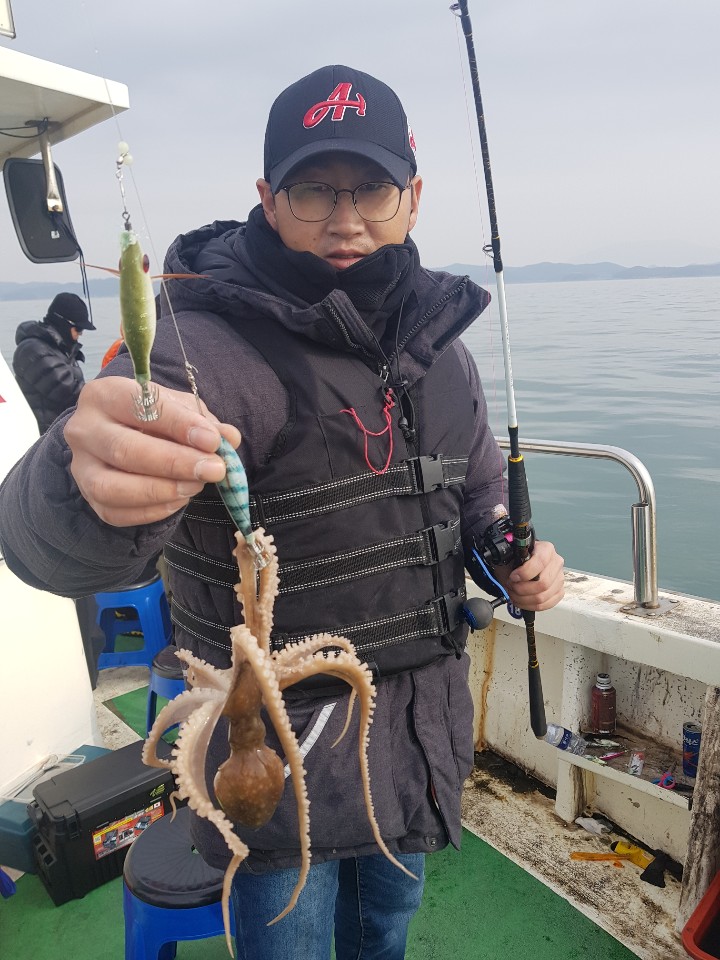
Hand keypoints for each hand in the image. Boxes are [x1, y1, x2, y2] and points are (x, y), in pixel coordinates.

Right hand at [64, 377, 240, 526]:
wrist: (124, 437)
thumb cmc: (154, 419)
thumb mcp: (179, 409)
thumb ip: (203, 421)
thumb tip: (230, 438)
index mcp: (104, 395)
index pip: (139, 407)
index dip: (178, 425)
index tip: (212, 440)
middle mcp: (84, 429)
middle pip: (125, 450)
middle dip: (175, 463)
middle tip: (214, 469)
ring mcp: (81, 468)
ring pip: (114, 487)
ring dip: (162, 490)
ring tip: (196, 485)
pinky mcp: (90, 500)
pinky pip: (117, 513)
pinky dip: (153, 510)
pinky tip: (179, 499)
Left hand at [505, 540, 564, 611]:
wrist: (518, 566)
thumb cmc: (515, 560)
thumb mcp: (509, 555)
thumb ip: (511, 561)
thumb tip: (513, 574)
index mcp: (546, 549)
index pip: (540, 562)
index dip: (525, 573)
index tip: (513, 577)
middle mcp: (556, 563)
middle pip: (543, 583)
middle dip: (522, 589)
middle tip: (511, 586)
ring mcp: (559, 579)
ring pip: (543, 597)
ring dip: (523, 599)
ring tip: (514, 593)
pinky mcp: (558, 592)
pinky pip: (545, 605)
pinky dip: (530, 605)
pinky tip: (521, 600)